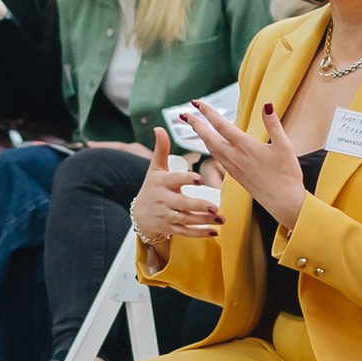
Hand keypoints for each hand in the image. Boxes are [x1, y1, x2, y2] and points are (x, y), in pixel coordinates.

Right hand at [132, 127, 219, 250]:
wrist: (140, 215)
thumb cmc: (153, 187)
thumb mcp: (155, 169)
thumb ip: (161, 149)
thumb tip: (159, 127)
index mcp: (162, 183)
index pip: (174, 180)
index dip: (186, 180)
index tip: (199, 179)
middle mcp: (163, 200)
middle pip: (182, 204)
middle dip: (198, 206)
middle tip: (215, 207)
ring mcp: (167, 216)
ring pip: (187, 220)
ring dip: (204, 221)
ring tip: (221, 219)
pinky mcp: (171, 228)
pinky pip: (186, 232)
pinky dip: (200, 234)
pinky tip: (214, 232)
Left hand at [181, 94, 307, 229]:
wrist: (284, 203)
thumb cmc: (286, 174)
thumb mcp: (284, 146)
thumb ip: (273, 124)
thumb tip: (268, 104)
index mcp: (245, 146)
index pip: (220, 125)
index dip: (207, 112)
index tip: (196, 102)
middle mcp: (234, 157)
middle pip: (208, 137)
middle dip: (195, 124)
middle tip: (184, 114)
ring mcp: (233, 167)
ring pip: (210, 149)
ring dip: (201, 136)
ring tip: (195, 126)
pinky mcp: (235, 176)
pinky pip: (217, 158)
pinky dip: (210, 147)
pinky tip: (211, 145)